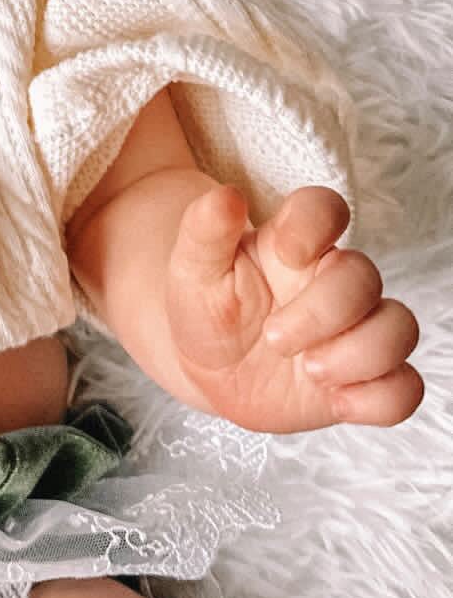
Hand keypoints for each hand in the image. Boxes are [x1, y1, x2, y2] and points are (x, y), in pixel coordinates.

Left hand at [164, 185, 423, 433]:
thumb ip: (205, 230)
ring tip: (309, 370)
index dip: (316, 223)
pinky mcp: (365, 381)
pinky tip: (337, 401)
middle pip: (365, 275)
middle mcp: (334, 283)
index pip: (326, 208)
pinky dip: (380, 398)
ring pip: (399, 327)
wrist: (211, 369)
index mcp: (295, 244)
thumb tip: (225, 197)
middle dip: (323, 311)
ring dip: (359, 353)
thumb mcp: (193, 269)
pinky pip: (405, 388)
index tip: (285, 252)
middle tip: (274, 339)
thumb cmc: (208, 309)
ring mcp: (355, 331)